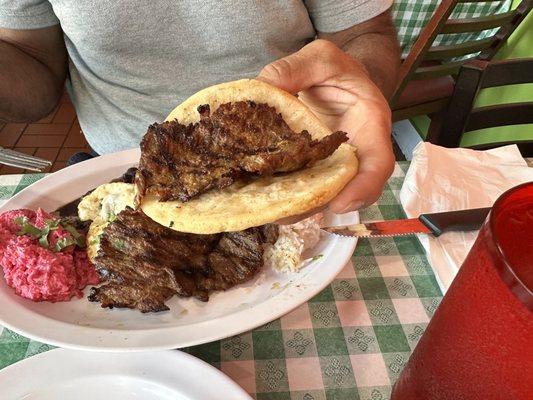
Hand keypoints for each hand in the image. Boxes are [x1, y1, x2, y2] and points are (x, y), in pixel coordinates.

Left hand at [257, 39, 394, 220]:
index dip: (364, 189)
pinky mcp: (312, 166)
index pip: (378, 164)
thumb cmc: (335, 67)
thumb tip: (262, 89)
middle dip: (316, 206)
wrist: (330, 78)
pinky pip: (302, 184)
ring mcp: (332, 163)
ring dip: (296, 207)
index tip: (339, 204)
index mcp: (369, 124)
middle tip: (285, 214)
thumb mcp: (320, 57)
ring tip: (267, 212)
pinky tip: (258, 195)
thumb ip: (295, 68)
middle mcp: (355, 151)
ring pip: (321, 193)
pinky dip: (284, 193)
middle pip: (345, 190)